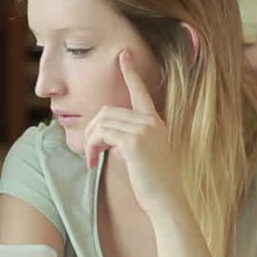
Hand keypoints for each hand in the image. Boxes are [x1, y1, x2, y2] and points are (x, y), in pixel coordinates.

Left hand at [83, 50, 181, 212]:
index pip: (141, 92)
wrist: (166, 201)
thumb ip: (127, 138)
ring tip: (93, 159)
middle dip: (93, 131)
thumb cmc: (152, 183)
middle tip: (91, 153)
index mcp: (155, 123)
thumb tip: (104, 134)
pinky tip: (95, 163)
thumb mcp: (141, 155)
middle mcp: (151, 122)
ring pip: (102, 122)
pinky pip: (102, 134)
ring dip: (90, 141)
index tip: (124, 54)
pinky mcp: (134, 141)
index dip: (131, 72)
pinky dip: (92, 147)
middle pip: (108, 111)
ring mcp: (144, 129)